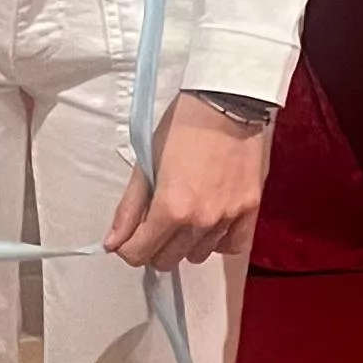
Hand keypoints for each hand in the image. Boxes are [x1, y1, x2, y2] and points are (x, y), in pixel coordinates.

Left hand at [105, 92, 272, 273]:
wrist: (226, 102)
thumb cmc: (183, 126)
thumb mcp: (145, 163)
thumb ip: (128, 208)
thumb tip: (113, 243)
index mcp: (170, 208)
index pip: (138, 254)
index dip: (128, 247)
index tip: (131, 235)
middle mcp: (200, 220)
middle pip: (166, 260)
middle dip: (154, 246)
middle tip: (157, 222)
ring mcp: (228, 216)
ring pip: (197, 255)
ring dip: (186, 243)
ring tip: (186, 215)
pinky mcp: (250, 209)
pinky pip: (232, 245)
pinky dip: (218, 240)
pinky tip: (211, 222)